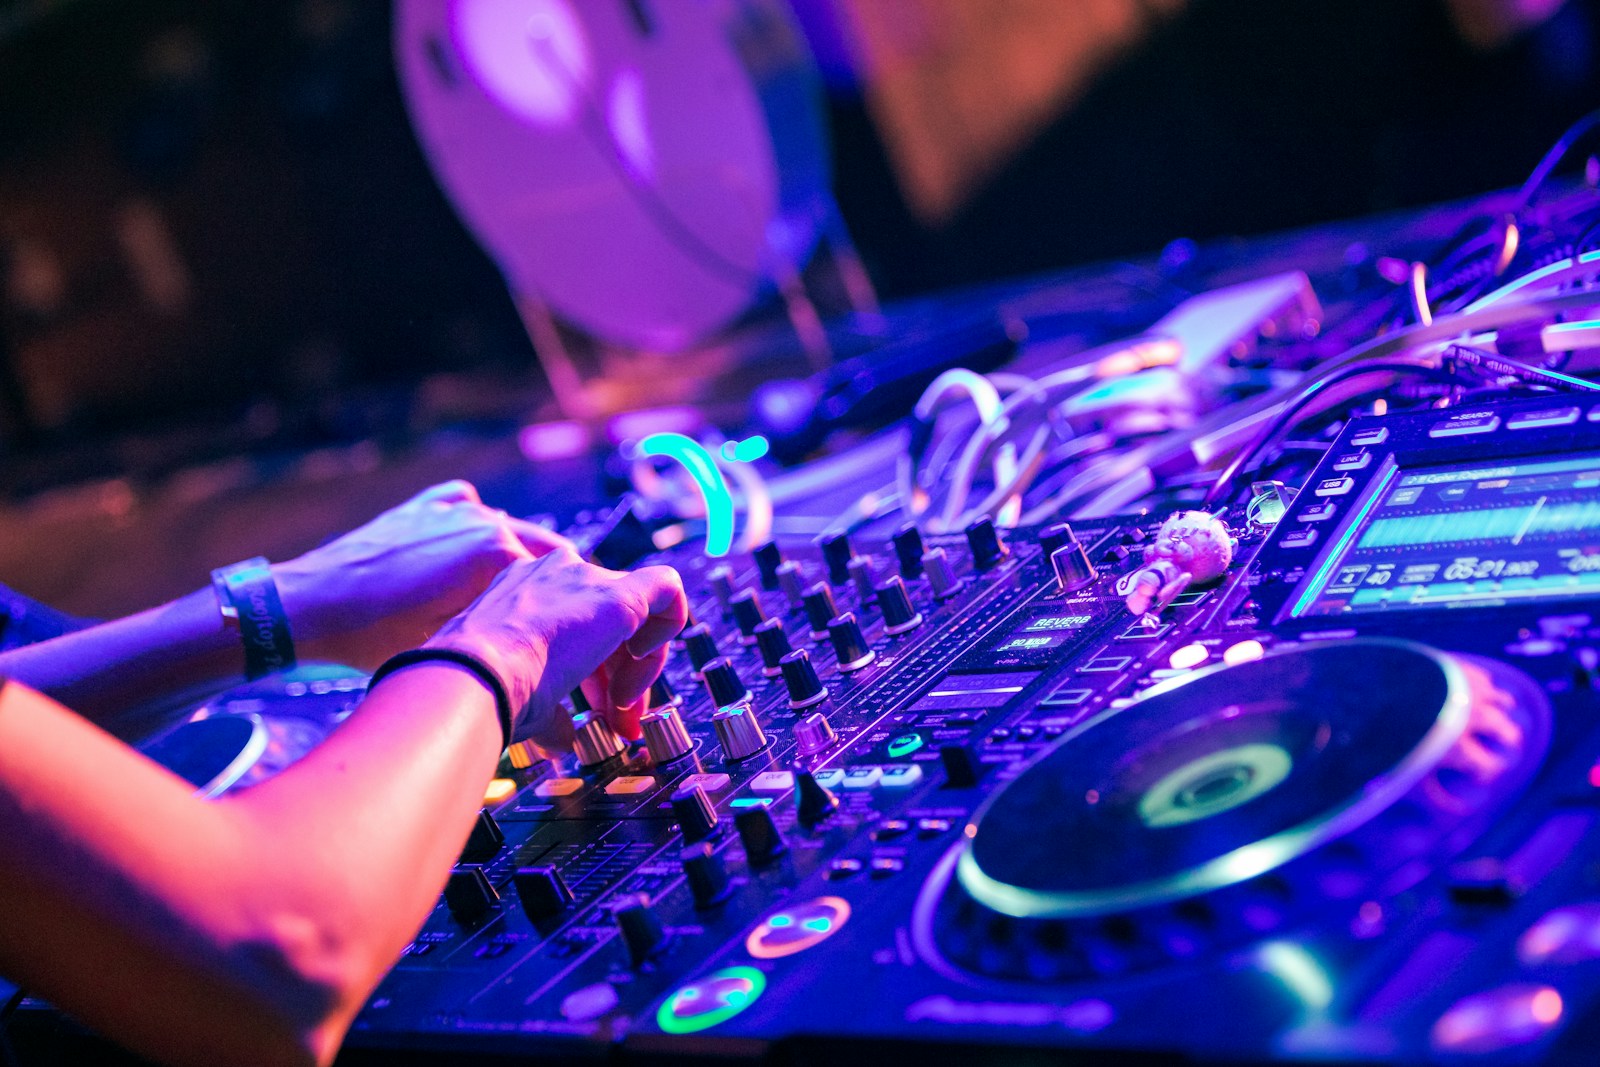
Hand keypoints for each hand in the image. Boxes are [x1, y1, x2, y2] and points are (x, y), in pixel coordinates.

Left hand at [273, 481, 571, 670]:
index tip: (572, 624)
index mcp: (496, 553)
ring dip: (514, 554)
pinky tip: (469, 550)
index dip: (565, 604)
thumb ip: (501, 633)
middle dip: (549, 577)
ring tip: (511, 589)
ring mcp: (450, 510)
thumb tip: (531, 650)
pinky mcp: (422, 508)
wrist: (307, 607)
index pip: (556, 577)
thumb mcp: (448, 645)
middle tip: (551, 610)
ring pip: (503, 529)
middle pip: (538, 548)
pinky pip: (466, 508)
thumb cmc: (374, 637)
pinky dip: (476, 527)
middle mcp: (482, 519)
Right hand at [424, 547, 686, 751]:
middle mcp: (554, 576)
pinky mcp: (618, 595)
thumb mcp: (519, 697)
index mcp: (522, 594)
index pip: (576, 628)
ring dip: (638, 671)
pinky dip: (669, 627)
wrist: (472, 677)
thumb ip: (551, 712)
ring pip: (638, 613)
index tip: (596, 712)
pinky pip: (668, 588)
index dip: (595, 674)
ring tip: (621, 715)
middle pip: (609, 623)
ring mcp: (584, 579)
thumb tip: (565, 739)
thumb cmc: (480, 690)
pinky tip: (642, 670)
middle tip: (618, 722)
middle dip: (621, 677)